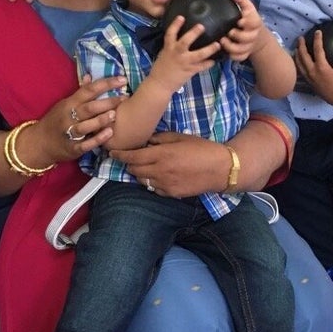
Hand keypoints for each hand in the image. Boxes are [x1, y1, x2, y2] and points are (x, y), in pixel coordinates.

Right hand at [35, 74, 127, 162]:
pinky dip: (97, 139)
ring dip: (101, 120)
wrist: (38, 143)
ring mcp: (70, 133)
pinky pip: (85, 144)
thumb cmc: (56, 121)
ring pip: (86, 125)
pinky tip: (109, 134)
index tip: (122, 79)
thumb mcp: (65, 104)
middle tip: (124, 98)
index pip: (89, 90)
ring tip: (115, 115)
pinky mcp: (72, 148)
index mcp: (69, 103)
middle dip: (107, 102)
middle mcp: (69, 116)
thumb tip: (90, 76)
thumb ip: (79, 92)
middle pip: (89, 107)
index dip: (106, 83)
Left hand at [109, 132, 227, 196]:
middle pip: (134, 170)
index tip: (113, 152)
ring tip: (147, 167)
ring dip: (141, 174)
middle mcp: (160, 170)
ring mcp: (165, 184)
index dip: (120, 155)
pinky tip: (160, 176)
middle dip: (130, 164)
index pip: (132, 157)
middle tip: (132, 158)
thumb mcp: (180, 137)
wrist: (220, 169)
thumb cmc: (202, 149)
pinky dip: (153, 182)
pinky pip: (154, 189)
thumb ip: (160, 139)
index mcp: (161, 154)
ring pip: (142, 181)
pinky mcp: (171, 194)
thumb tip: (146, 141)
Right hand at [149, 16, 219, 92]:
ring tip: (218, 44)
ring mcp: (184, 62)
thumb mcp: (164, 53)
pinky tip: (214, 61)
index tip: (181, 17)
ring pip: (199, 54)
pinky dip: (208, 64)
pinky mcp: (190, 71)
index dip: (175, 25)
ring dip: (209, 49)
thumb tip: (179, 37)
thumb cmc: (161, 68)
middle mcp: (177, 53)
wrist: (160, 84)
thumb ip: (172, 46)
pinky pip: (201, 66)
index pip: (170, 33)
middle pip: (185, 41)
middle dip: (194, 33)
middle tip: (202, 26)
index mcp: (168, 48)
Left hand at [218, 0, 263, 61]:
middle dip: (238, 35)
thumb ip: (242, 1)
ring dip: (232, 47)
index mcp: (254, 23)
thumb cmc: (248, 20)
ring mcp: (249, 45)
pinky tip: (227, 52)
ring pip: (242, 49)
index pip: (254, 22)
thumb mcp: (248, 9)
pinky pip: (240, 57)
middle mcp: (253, 35)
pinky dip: (234, 56)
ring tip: (222, 41)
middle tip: (229, 32)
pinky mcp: (246, 53)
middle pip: (248, 37)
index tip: (239, 21)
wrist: (258, 37)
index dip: (247, 22)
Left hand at [294, 32, 332, 106]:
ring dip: (297, 54)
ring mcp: (309, 78)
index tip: (317, 32)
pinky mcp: (309, 83)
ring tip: (297, 47)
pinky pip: (300, 71)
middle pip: (303, 56)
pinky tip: (298, 60)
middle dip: (301, 46)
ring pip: (299, 64)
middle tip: (301, 38)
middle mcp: (313, 73)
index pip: (317, 50)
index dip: (317, 39)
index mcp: (322, 68)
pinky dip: (298, 64)